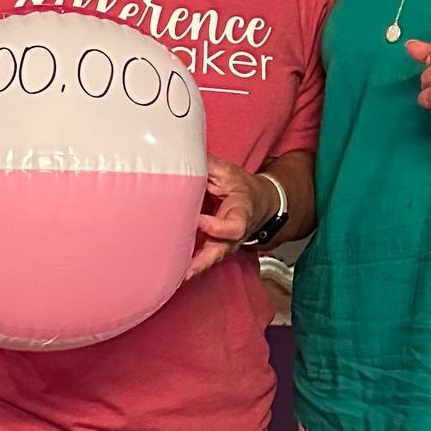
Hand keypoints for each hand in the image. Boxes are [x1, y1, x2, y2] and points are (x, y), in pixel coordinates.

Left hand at [185, 155, 264, 282]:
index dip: (217, 226)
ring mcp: (225, 245)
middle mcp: (234, 235)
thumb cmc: (242, 188)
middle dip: (204, 261)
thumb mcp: (229, 173)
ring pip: (211, 260)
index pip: (233, 226)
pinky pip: (203, 260)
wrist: (258, 204)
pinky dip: (189, 267)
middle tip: (185, 270)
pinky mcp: (214, 248)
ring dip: (194, 269)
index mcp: (241, 213)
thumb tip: (185, 152)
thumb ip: (209, 166)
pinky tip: (172, 273)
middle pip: (221, 251)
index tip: (199, 220)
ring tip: (175, 277)